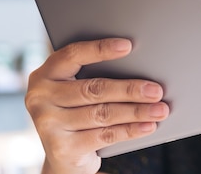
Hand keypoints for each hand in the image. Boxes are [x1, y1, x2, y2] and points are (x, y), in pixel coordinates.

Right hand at [25, 38, 169, 173]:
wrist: (62, 154)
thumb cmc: (77, 110)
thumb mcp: (76, 89)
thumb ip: (94, 75)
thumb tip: (140, 65)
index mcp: (45, 74)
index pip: (73, 55)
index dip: (100, 49)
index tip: (128, 46)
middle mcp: (40, 98)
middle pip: (93, 89)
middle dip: (130, 89)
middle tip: (156, 90)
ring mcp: (48, 124)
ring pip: (102, 114)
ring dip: (136, 111)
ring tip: (160, 109)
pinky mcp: (61, 148)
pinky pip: (104, 136)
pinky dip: (130, 130)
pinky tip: (147, 126)